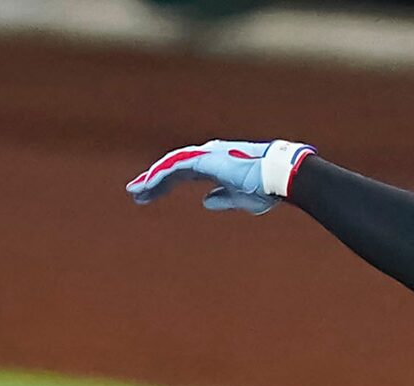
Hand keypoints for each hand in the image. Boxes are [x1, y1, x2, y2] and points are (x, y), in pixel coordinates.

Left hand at [127, 138, 313, 213]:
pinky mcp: (205, 159)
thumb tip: (206, 202)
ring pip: (171, 165)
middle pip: (174, 168)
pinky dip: (160, 175)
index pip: (184, 174)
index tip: (149, 196)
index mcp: (216, 166)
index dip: (165, 185)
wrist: (278, 178)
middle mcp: (209, 157)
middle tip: (135, 193)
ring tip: (134, 190)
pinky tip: (146, 184)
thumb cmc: (265, 188)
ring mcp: (206, 155)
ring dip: (152, 178)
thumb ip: (222, 199)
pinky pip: (176, 166)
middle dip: (154, 181)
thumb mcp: (239, 199)